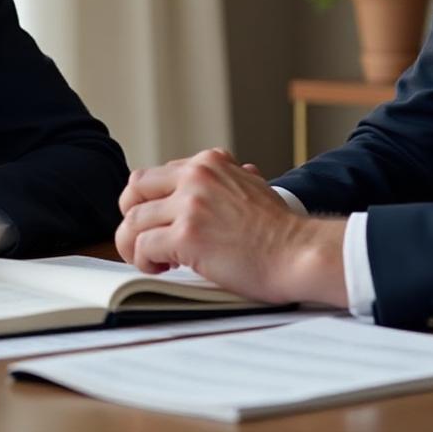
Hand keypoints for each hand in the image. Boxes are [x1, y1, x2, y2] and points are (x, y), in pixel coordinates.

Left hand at [115, 149, 346, 306]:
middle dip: (132, 218)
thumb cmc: (280, 230)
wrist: (300, 253)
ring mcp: (190, 205)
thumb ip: (231, 178)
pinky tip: (163, 268)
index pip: (154, 174)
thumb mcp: (253, 186)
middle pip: (134, 190)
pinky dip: (145, 262)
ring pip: (133, 222)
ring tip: (155, 261)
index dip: (149, 202)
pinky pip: (142, 246)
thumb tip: (237, 170)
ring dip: (135, 245)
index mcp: (209, 163)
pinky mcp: (187, 235)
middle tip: (143, 241)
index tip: (158, 223)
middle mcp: (196, 176)